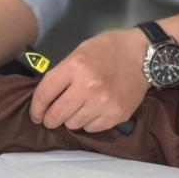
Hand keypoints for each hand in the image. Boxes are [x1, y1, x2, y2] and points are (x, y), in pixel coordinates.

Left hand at [29, 27, 149, 132]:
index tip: (35, 115)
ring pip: (73, 124)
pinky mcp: (116, 115)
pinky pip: (91, 128)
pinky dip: (88, 123)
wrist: (143, 55)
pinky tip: (91, 112)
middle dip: (49, 119)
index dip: (36, 108)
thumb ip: (64, 72)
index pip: (45, 93)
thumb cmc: (109, 48)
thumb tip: (49, 95)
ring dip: (70, 120)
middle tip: (50, 118)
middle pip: (57, 114)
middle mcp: (87, 86)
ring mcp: (103, 103)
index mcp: (75, 66)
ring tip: (76, 110)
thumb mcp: (81, 51)